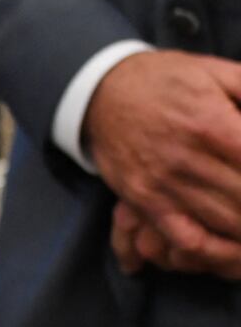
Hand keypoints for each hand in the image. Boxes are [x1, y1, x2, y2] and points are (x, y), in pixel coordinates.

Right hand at [85, 50, 240, 273]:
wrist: (99, 91)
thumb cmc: (166, 79)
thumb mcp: (217, 72)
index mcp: (210, 124)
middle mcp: (187, 159)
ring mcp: (163, 184)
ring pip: (228, 224)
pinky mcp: (145, 200)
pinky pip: (187, 238)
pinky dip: (219, 253)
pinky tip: (238, 254)